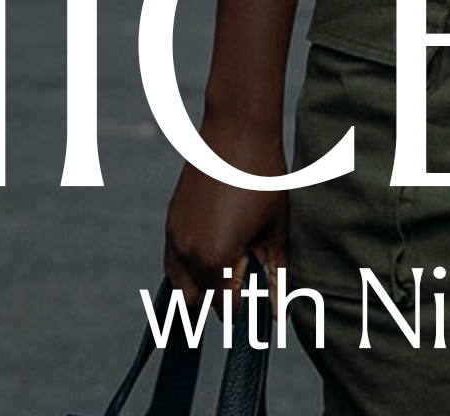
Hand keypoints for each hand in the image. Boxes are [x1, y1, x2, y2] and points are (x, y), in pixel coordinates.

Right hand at [163, 118, 291, 299]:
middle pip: (197, 303)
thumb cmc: (265, 181)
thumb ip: (277, 276)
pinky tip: (215, 255)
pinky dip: (189, 271)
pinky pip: (172, 264)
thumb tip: (279, 316)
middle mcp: (186, 255)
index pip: (225, 309)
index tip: (261, 303)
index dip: (246, 310)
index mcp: (214, 260)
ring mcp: (173, 239)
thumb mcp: (277, 231)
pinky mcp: (170, 225)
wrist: (236, 134)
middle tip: (249, 284)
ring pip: (179, 287)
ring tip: (234, 268)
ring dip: (202, 288)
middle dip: (221, 301)